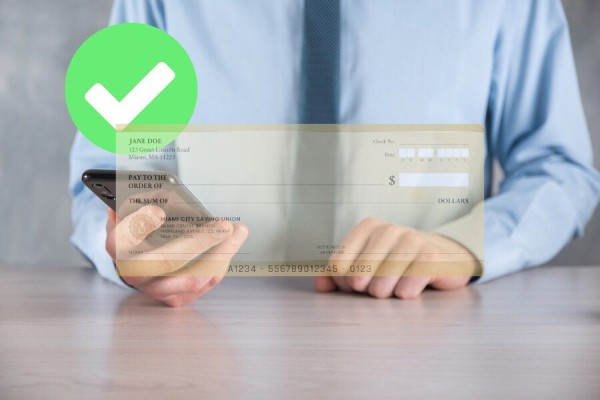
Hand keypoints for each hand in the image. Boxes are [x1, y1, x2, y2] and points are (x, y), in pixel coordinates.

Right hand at [105, 206, 247, 306]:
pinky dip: (221, 263)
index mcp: (119, 246)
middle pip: (167, 262)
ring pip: (192, 278)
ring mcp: (155, 289)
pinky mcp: (174, 298)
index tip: (158, 211)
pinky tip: (231, 246)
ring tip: (238, 232)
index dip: (140, 224)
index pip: (122, 238)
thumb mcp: (134, 210)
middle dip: (200, 241)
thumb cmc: (141, 229)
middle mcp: (134, 273)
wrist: (137, 259)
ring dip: (221, 254)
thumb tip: (160, 195)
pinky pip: (204, 283)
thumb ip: (142, 201)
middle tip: (222, 225)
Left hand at [314, 218, 479, 298]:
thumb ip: (339, 274)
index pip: (337, 266)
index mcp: (367, 227)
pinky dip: (406, 296)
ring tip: (397, 285)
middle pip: (356, 279)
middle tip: (380, 285)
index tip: (359, 282)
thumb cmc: (399, 262)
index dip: (344, 284)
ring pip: (379, 288)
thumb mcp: (368, 264)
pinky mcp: (430, 258)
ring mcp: (410, 241)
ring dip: (386, 295)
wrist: (445, 256)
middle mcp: (387, 229)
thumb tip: (320, 286)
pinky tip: (413, 285)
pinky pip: (405, 291)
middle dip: (365, 291)